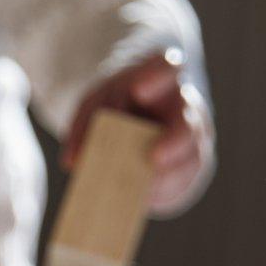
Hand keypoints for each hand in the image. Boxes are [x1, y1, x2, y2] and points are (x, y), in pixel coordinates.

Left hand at [61, 48, 211, 212]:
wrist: (138, 117)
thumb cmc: (116, 106)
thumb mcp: (93, 108)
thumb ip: (82, 129)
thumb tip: (73, 161)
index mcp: (158, 78)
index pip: (166, 67)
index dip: (157, 76)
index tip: (139, 88)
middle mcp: (182, 105)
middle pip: (188, 121)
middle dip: (174, 140)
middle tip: (154, 157)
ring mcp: (192, 136)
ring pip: (191, 156)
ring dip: (168, 175)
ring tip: (145, 190)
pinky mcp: (190, 165)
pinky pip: (183, 179)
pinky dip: (162, 190)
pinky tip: (144, 198)